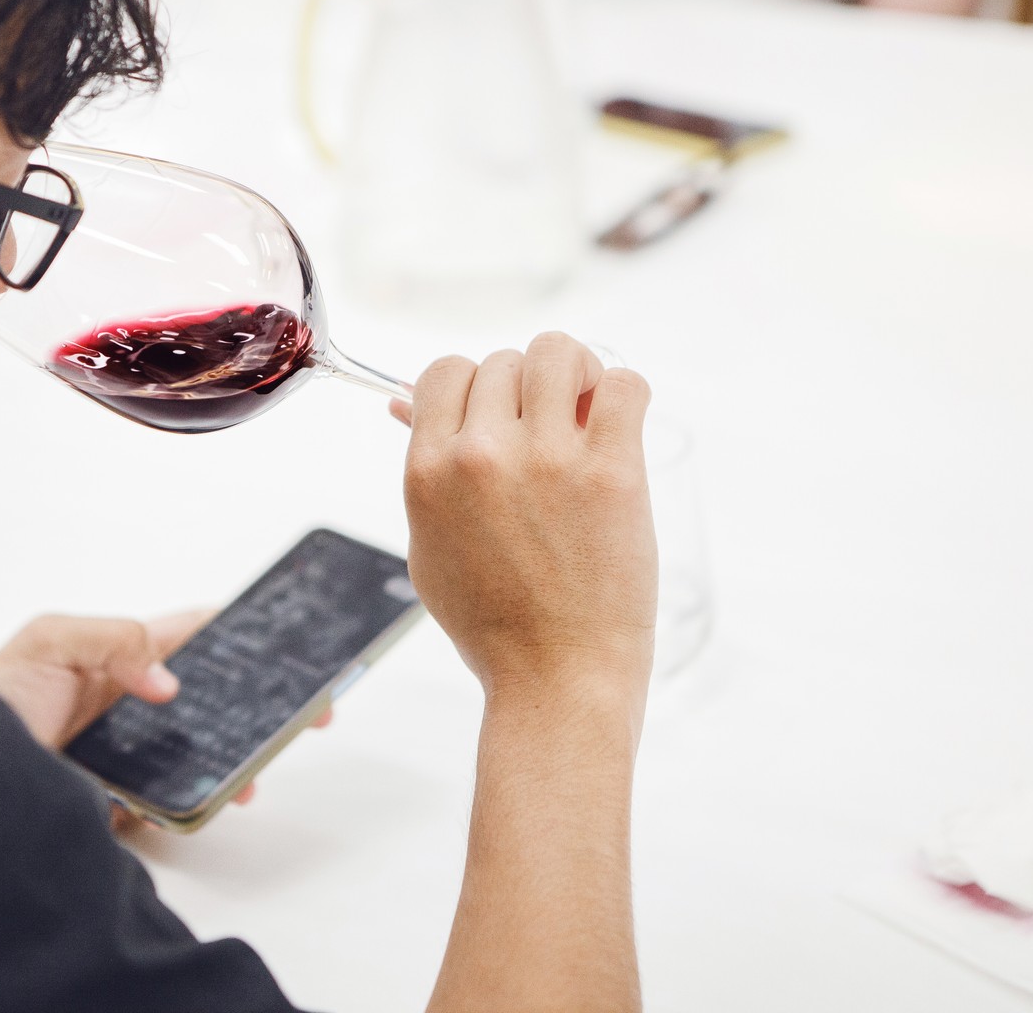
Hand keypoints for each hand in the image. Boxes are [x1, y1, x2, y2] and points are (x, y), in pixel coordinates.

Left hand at [0, 611, 332, 817]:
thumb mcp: (47, 643)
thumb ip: (114, 640)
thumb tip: (168, 683)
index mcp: (118, 658)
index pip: (191, 637)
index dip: (238, 634)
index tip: (284, 638)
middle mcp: (129, 707)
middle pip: (211, 700)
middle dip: (259, 704)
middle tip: (305, 713)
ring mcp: (127, 758)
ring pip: (199, 754)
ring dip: (237, 759)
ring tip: (256, 769)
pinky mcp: (119, 805)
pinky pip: (169, 803)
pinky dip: (196, 802)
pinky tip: (211, 799)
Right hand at [396, 333, 656, 704]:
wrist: (556, 679)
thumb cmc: (493, 623)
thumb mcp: (431, 545)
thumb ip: (425, 471)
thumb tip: (407, 404)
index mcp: (428, 471)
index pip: (444, 371)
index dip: (474, 387)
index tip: (498, 419)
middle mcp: (481, 456)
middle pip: (504, 360)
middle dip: (527, 389)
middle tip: (549, 432)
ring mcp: (548, 460)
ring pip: (560, 353)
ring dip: (576, 375)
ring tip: (586, 415)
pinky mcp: (611, 472)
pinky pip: (624, 384)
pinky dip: (623, 394)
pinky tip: (618, 427)